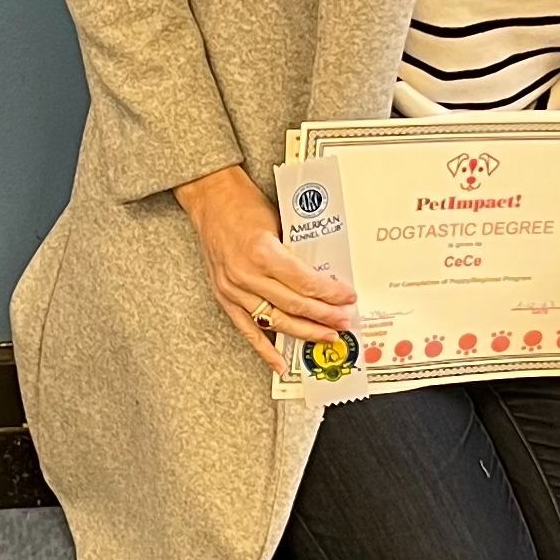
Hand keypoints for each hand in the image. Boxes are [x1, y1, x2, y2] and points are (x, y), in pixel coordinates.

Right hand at [174, 164, 358, 374]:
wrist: (210, 198)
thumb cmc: (244, 204)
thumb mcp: (280, 221)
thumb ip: (298, 250)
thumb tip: (326, 274)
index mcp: (263, 252)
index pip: (305, 283)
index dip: (330, 294)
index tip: (348, 298)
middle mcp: (246, 274)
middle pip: (294, 305)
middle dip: (323, 316)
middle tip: (344, 321)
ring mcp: (233, 289)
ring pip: (274, 321)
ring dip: (303, 332)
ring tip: (325, 337)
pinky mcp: (224, 297)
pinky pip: (247, 329)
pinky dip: (264, 348)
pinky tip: (280, 361)